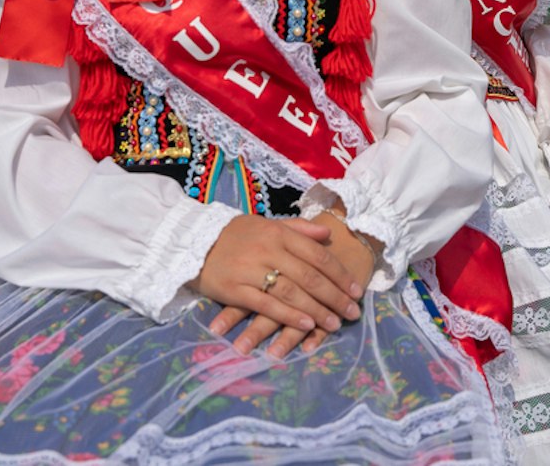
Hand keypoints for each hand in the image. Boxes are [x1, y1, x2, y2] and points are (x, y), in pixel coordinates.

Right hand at [191, 214, 364, 357]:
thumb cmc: (236, 235)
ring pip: (291, 293)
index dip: (339, 274)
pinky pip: (267, 305)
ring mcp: (251, 270)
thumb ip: (298, 229)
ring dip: (317, 310)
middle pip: (309, 276)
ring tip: (335, 324)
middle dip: (335, 296)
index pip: (317, 254)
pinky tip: (306, 325)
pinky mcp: (235, 290)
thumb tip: (327, 234)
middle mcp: (268, 250)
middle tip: (353, 312)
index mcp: (278, 233)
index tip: (356, 290)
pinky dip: (288, 316)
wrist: (193, 242)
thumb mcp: (268, 224)